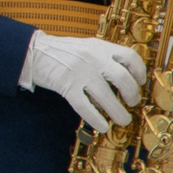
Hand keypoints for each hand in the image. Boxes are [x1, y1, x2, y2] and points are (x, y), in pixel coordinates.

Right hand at [20, 33, 146, 133]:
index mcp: (99, 46)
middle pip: (122, 78)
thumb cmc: (60, 52)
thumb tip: (124, 80)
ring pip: (107, 96)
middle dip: (132, 94)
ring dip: (118, 112)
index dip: (139, 71)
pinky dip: (96, 119)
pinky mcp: (66, 86)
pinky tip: (102, 126)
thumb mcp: (85, 47)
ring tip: (123, 120)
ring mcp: (79, 72)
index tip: (140, 82)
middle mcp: (92, 58)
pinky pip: (85, 107)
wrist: (32, 51)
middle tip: (132, 103)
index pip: (129, 56)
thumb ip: (103, 58)